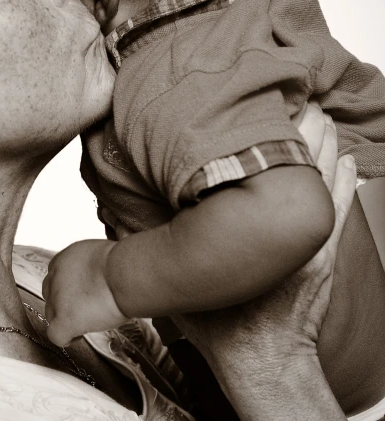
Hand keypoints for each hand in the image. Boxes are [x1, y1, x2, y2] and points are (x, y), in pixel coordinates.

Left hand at [42, 239, 128, 346]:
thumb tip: (96, 280)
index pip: (56, 277)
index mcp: (65, 258)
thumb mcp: (100, 258)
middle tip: (87, 307)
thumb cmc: (124, 265)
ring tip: (89, 321)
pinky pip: (56, 335)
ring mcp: (57, 298)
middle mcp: (55, 276)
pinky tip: (80, 335)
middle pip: (50, 295)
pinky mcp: (64, 318)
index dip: (69, 288)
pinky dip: (67, 337)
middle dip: (65, 303)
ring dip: (67, 319)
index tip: (84, 294)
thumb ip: (90, 268)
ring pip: (51, 314)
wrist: (126, 273)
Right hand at [170, 104, 355, 401]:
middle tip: (294, 95)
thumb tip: (115, 217)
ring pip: (326, 180)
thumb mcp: (178, 282)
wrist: (265, 364)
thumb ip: (150, 249)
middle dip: (298, 127)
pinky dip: (343, 179)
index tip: (261, 105)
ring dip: (322, 145)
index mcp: (248, 234)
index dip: (265, 133)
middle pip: (301, 163)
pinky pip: (342, 207)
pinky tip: (344, 160)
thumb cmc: (226, 325)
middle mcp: (285, 232)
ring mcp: (312, 244)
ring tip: (317, 113)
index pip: (262, 169)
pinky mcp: (326, 256)